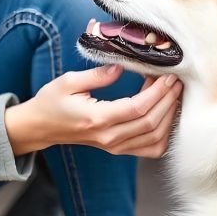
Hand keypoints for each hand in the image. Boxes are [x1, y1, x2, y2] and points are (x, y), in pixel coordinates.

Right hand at [5, 65, 182, 157]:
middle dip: (168, 100)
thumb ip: (97, 75)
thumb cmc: (52, 102)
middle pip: (151, 123)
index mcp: (97, 119)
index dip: (157, 92)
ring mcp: (114, 146)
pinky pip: (150, 148)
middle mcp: (109, 138)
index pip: (137, 109)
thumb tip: (122, 66)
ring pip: (155, 138)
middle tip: (176, 80)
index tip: (168, 75)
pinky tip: (165, 114)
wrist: (40, 127)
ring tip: (172, 94)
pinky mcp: (118, 149)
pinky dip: (164, 133)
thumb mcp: (68, 81)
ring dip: (169, 116)